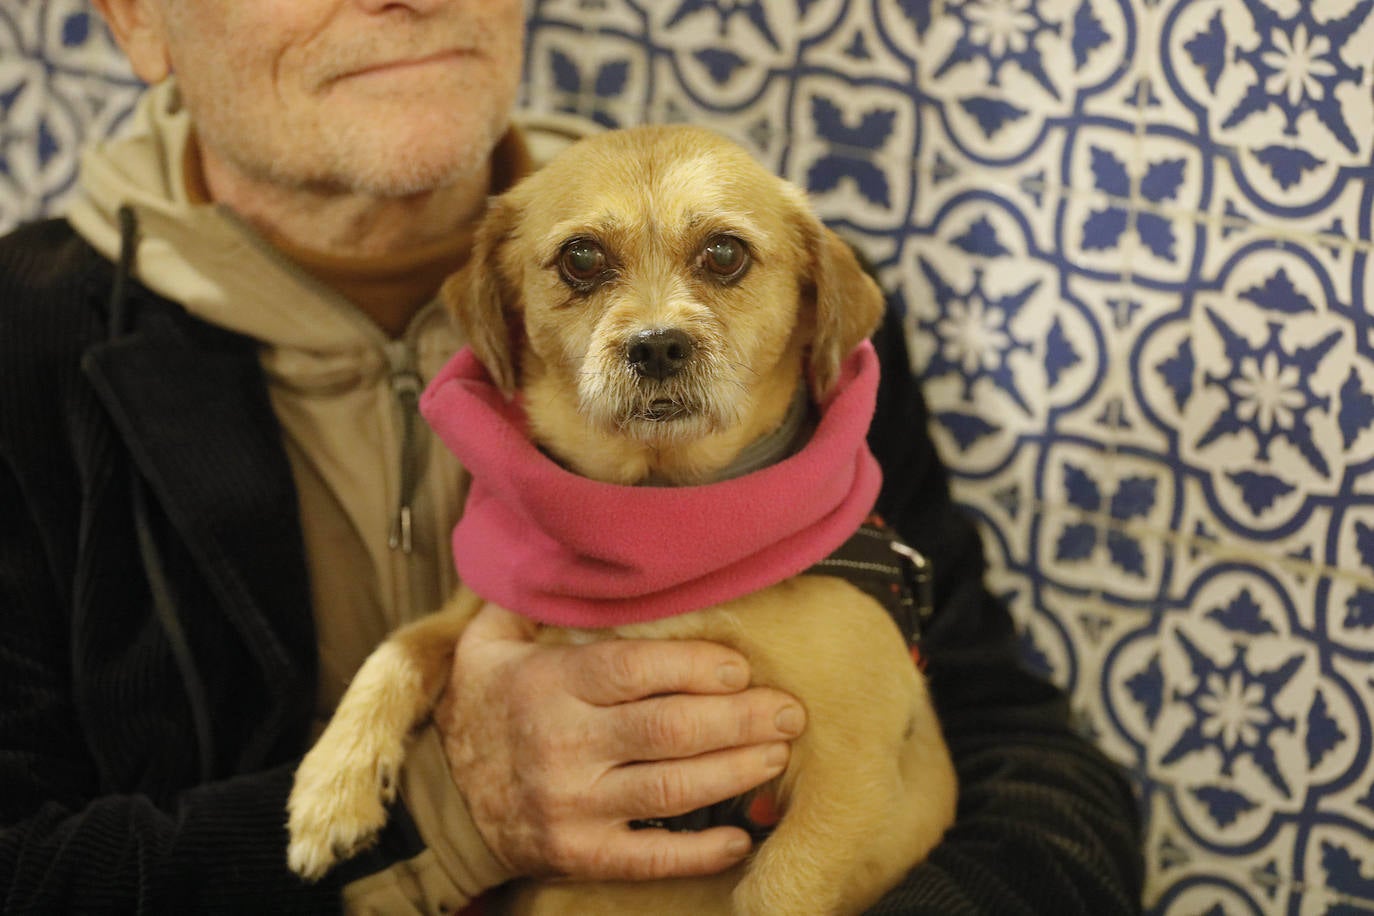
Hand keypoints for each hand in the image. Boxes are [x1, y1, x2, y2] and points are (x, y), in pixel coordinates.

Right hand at [433, 604, 805, 881]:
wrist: (440, 796)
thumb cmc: (483, 705)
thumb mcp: (488, 640)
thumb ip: (534, 596)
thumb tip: (570, 541)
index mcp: (548, 685)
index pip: (633, 670)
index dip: (695, 666)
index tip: (741, 667)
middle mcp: (562, 745)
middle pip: (668, 729)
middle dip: (739, 719)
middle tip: (788, 710)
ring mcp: (573, 805)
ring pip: (671, 788)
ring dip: (734, 771)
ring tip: (775, 753)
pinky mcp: (580, 854)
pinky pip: (650, 858)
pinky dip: (699, 852)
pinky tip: (740, 836)